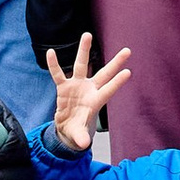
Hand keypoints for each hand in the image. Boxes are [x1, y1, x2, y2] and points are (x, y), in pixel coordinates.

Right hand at [44, 34, 133, 155]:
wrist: (67, 127)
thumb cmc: (78, 131)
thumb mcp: (79, 136)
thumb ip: (81, 138)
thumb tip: (83, 144)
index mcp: (96, 102)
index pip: (108, 90)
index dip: (117, 83)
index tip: (128, 72)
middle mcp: (89, 90)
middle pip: (104, 73)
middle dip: (116, 63)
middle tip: (128, 50)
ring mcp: (77, 86)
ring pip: (81, 65)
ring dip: (84, 50)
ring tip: (88, 34)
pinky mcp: (64, 87)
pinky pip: (58, 74)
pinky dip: (54, 64)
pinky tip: (51, 52)